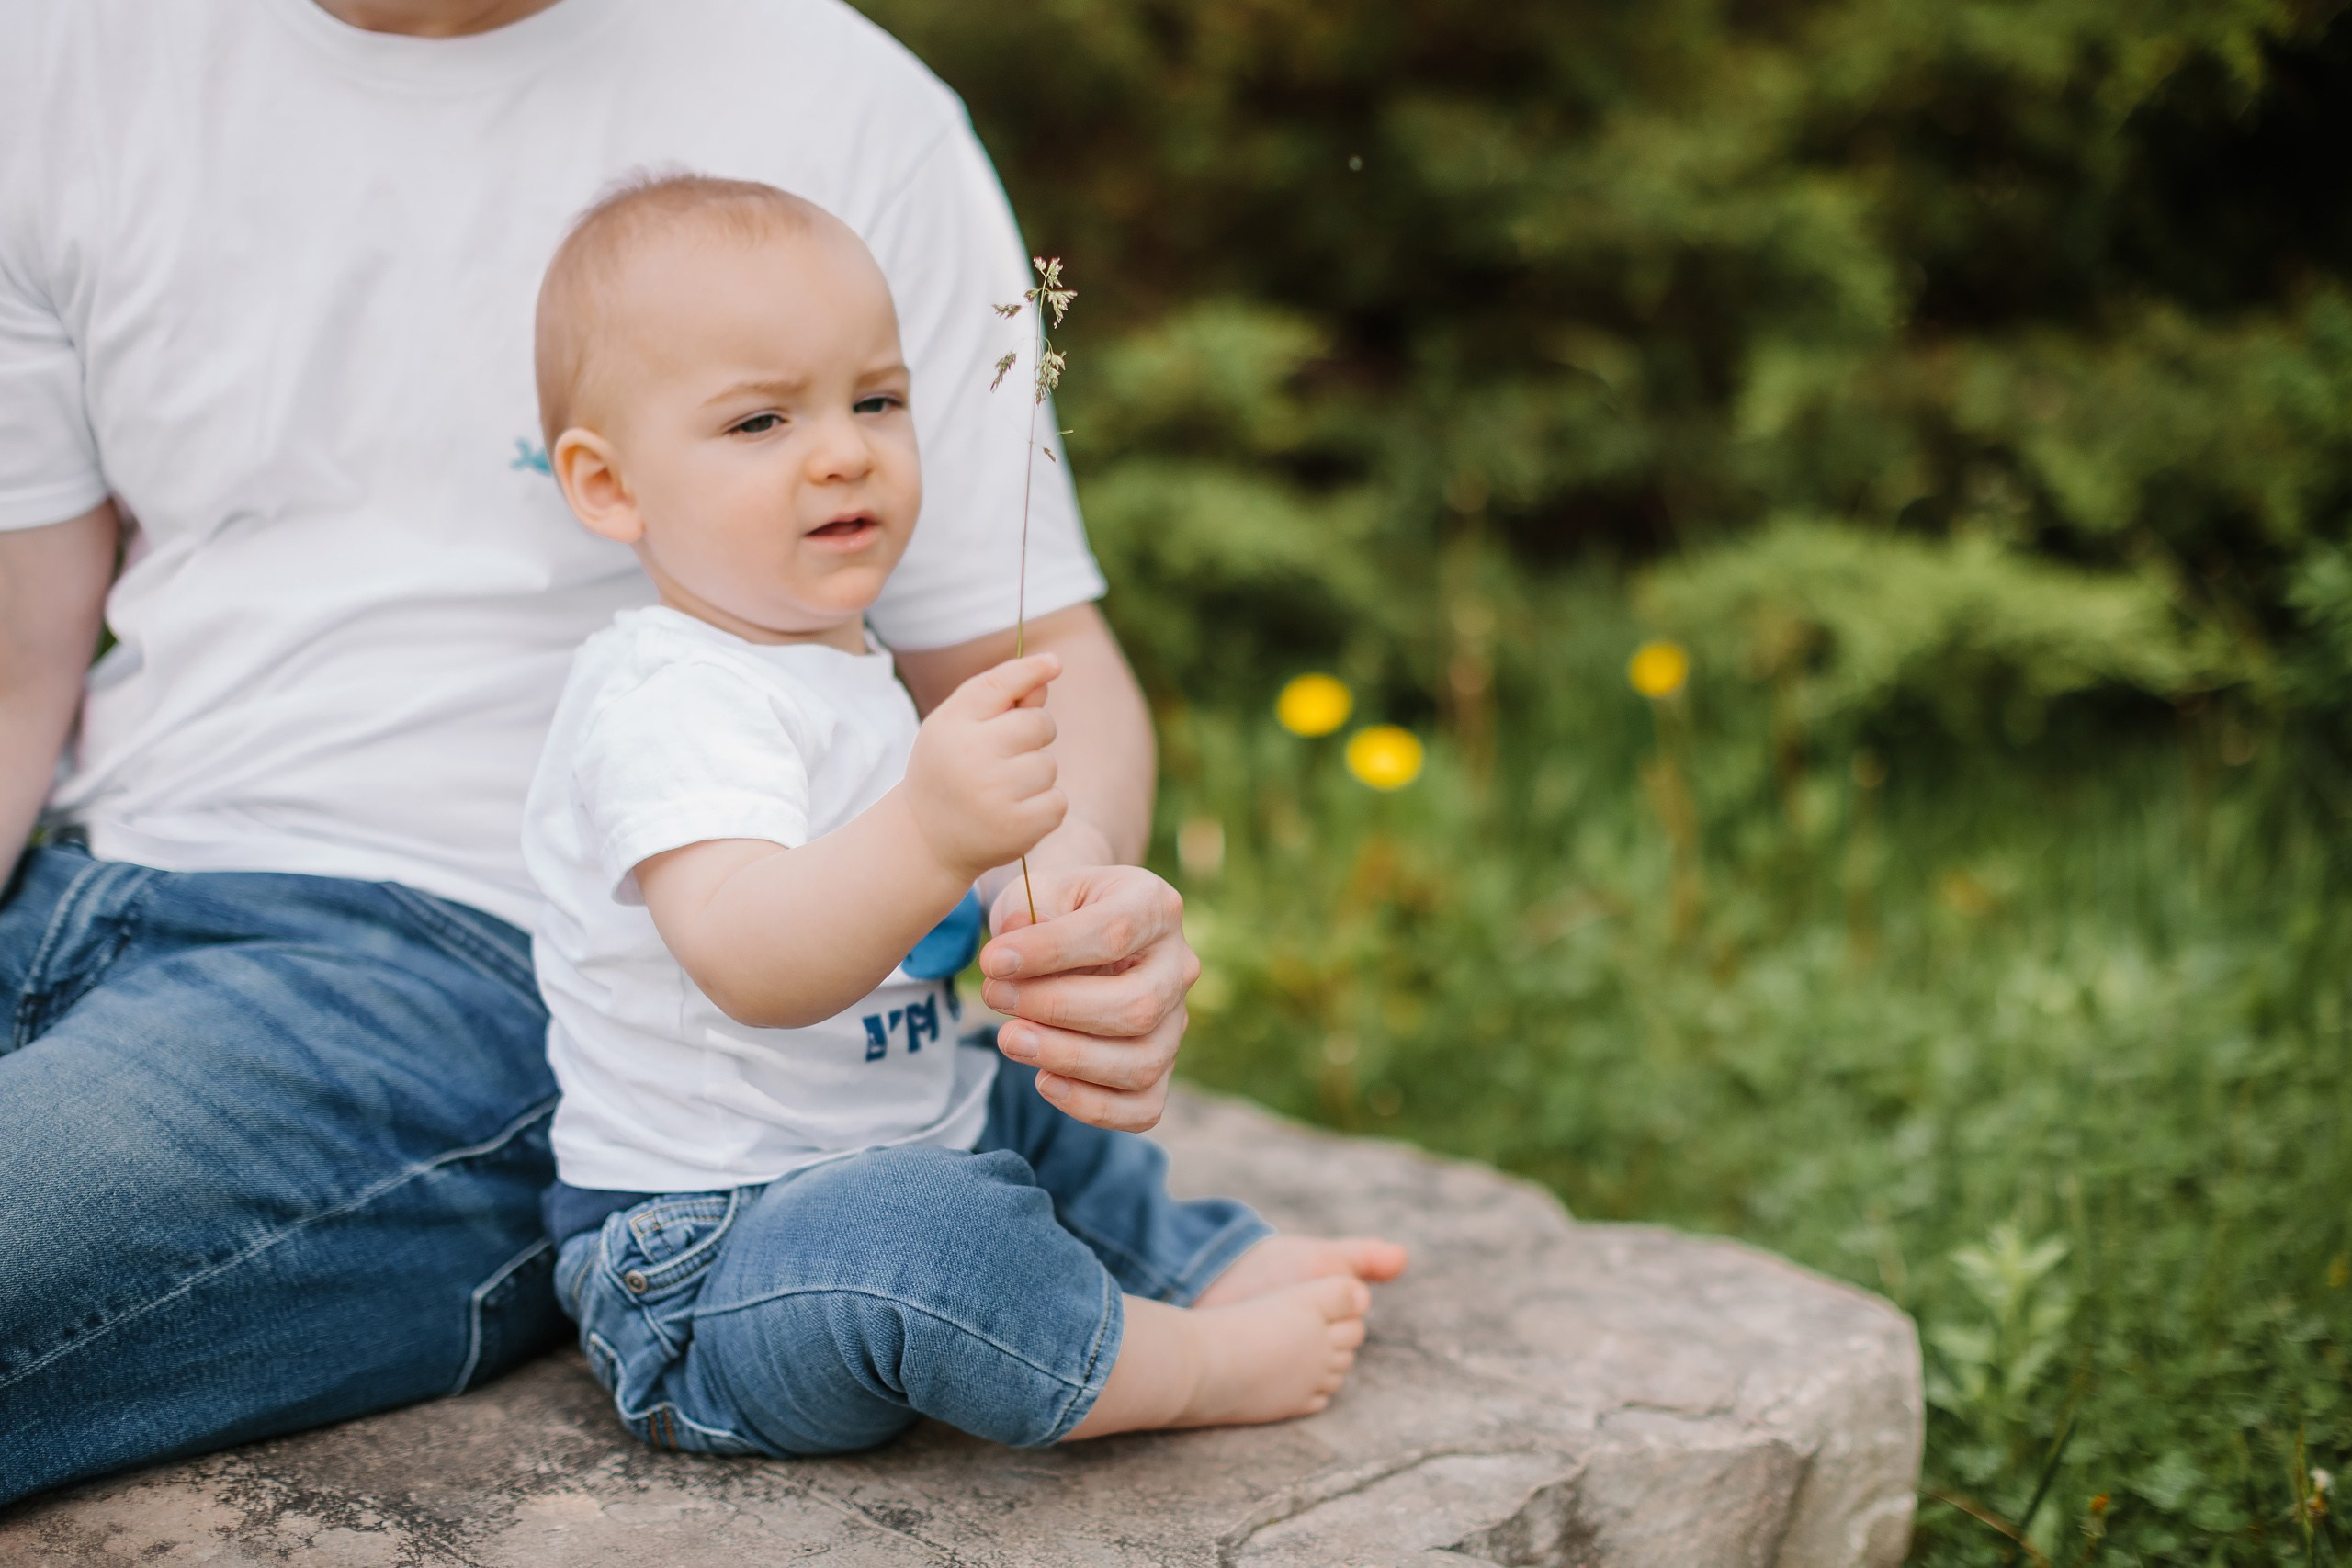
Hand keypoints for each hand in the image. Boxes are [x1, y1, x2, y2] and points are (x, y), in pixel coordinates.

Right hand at [903, 653, 1067, 880]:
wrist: (926, 840)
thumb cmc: (948, 770)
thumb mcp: (957, 727)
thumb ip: (999, 695)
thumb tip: (1049, 668)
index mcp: (952, 725)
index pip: (1000, 683)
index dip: (1031, 670)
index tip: (1054, 664)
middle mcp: (971, 756)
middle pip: (1038, 723)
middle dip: (1035, 733)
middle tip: (1008, 754)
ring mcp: (995, 794)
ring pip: (1048, 765)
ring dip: (1036, 775)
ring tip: (1001, 790)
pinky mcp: (1018, 827)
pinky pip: (1057, 801)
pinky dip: (1044, 806)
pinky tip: (1013, 813)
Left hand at [981, 863, 1198, 1131]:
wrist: (1073, 930)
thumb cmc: (1052, 909)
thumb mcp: (1036, 889)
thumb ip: (1028, 912)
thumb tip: (1012, 954)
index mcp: (1156, 906)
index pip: (1115, 933)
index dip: (1051, 952)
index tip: (993, 961)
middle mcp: (1178, 966)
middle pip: (1138, 1005)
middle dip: (1056, 1009)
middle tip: (994, 996)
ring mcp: (1176, 1020)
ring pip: (1143, 1062)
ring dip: (1068, 1059)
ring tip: (1009, 1037)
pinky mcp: (1161, 1066)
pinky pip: (1144, 1107)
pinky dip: (1093, 1106)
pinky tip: (1044, 1080)